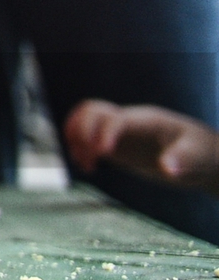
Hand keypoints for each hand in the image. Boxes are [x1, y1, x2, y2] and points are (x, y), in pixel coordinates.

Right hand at [65, 100, 218, 193]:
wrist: (203, 157)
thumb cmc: (203, 154)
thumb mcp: (198, 158)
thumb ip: (183, 160)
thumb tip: (167, 168)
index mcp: (147, 120)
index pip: (117, 118)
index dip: (104, 132)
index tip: (102, 153)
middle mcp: (129, 121)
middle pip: (92, 110)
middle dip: (81, 130)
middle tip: (87, 156)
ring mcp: (121, 133)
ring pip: (86, 120)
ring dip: (76, 137)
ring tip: (83, 162)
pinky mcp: (117, 146)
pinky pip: (89, 138)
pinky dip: (80, 149)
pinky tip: (88, 167)